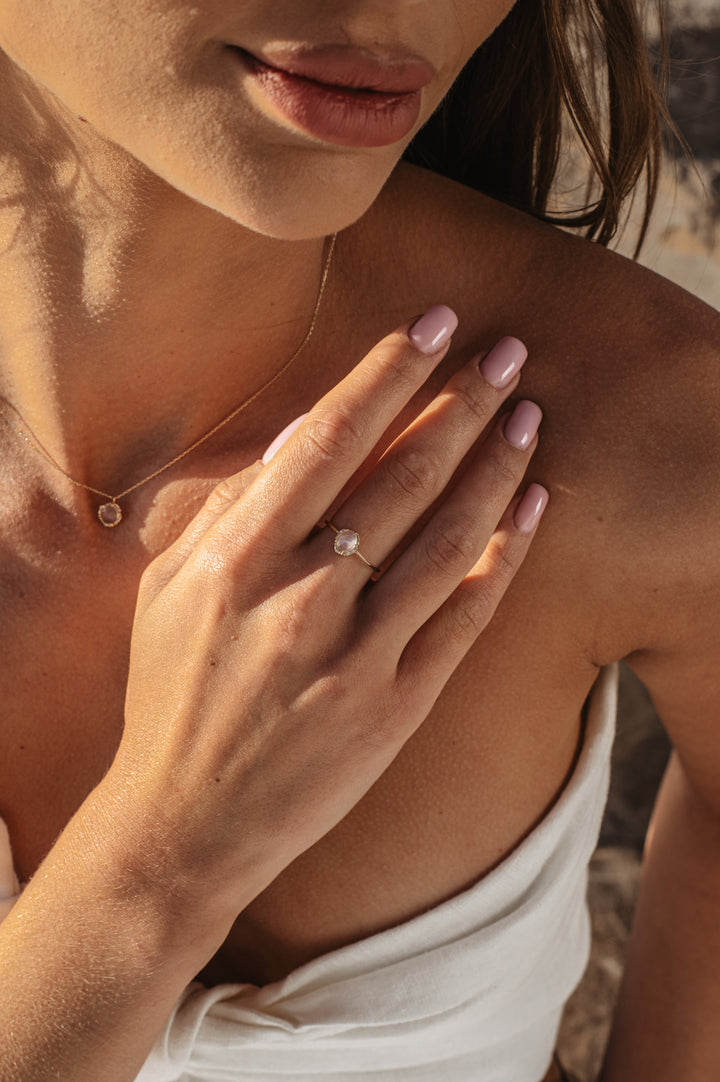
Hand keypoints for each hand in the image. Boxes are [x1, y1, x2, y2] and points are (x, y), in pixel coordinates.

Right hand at [102, 306, 546, 927]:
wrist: (185, 821)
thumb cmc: (170, 693)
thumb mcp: (169, 589)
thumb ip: (231, 508)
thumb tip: (303, 435)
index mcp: (239, 558)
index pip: (329, 439)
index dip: (387, 373)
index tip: (431, 325)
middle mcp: (302, 598)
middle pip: (403, 476)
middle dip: (462, 402)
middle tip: (508, 353)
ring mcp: (356, 656)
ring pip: (447, 539)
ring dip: (496, 467)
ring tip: (531, 416)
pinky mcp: (396, 707)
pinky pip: (466, 620)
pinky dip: (504, 559)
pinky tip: (532, 509)